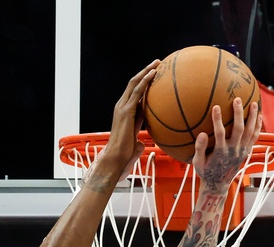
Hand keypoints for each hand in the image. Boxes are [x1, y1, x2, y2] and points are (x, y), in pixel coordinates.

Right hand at [94, 60, 159, 181]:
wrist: (116, 156)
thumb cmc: (124, 152)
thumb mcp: (134, 138)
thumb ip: (137, 135)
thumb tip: (142, 143)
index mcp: (124, 110)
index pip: (133, 91)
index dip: (143, 80)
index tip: (154, 73)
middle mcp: (121, 105)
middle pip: (133, 82)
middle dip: (145, 71)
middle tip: (157, 62)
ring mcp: (122, 107)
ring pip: (135, 83)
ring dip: (146, 71)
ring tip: (157, 63)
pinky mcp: (126, 111)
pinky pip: (137, 92)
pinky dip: (145, 81)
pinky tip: (154, 74)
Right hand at [192, 98, 261, 194]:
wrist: (218, 184)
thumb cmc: (206, 171)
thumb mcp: (197, 163)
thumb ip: (199, 148)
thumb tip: (202, 134)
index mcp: (220, 152)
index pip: (220, 134)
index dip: (218, 120)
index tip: (216, 107)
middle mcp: (233, 151)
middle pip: (239, 129)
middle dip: (239, 114)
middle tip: (237, 99)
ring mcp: (242, 151)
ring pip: (250, 132)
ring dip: (253, 117)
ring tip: (254, 104)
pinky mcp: (247, 151)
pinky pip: (255, 137)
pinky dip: (258, 126)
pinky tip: (259, 116)